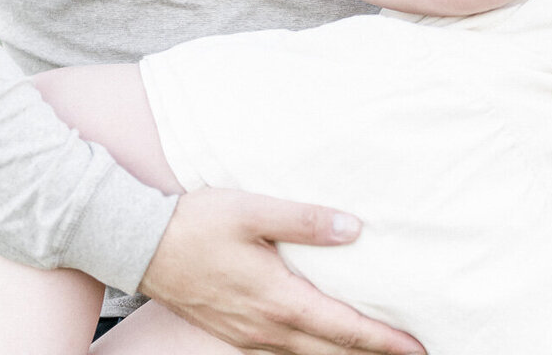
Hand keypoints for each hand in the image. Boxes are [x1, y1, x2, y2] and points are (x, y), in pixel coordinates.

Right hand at [138, 189, 424, 354]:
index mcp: (279, 300)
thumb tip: (354, 229)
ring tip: (373, 350)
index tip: (417, 347)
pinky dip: (311, 350)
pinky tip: (318, 340)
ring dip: (342, 354)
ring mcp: (245, 333)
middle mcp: (265, 326)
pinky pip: (281, 350)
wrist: (134, 243)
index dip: (385, 340)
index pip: (345, 328)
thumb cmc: (195, 223)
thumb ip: (307, 220)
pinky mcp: (230, 329)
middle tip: (411, 353)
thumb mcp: (254, 211)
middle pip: (331, 352)